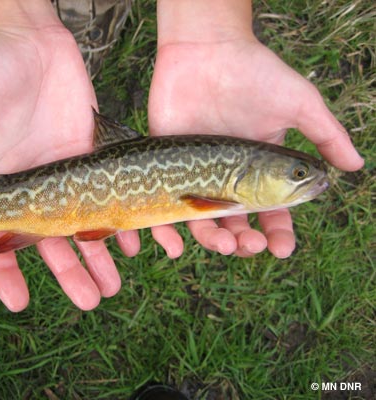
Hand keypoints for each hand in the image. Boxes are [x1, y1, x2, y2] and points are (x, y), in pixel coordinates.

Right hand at [0, 18, 136, 310]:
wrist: (30, 40)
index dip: (5, 273)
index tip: (20, 302)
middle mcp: (33, 186)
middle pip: (49, 242)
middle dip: (67, 274)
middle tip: (88, 300)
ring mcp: (65, 175)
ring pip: (82, 226)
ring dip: (96, 257)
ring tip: (112, 285)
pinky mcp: (91, 158)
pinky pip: (107, 196)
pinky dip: (119, 221)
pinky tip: (131, 244)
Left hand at [147, 37, 363, 258]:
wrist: (207, 50)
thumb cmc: (255, 74)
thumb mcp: (298, 104)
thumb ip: (326, 135)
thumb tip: (354, 166)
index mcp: (260, 170)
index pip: (271, 212)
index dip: (278, 233)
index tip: (281, 249)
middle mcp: (228, 178)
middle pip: (236, 225)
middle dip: (246, 242)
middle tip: (252, 245)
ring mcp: (195, 174)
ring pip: (202, 223)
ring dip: (213, 242)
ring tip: (225, 247)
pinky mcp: (165, 167)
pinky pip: (161, 208)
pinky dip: (165, 233)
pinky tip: (173, 247)